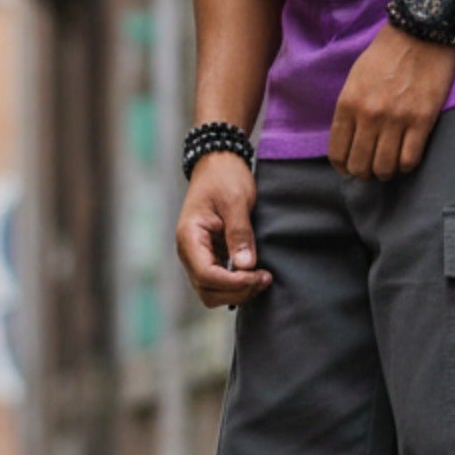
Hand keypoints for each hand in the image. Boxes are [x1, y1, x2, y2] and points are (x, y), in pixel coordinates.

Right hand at [175, 153, 272, 308]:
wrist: (218, 163)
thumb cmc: (225, 177)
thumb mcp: (236, 201)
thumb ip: (240, 233)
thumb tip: (246, 266)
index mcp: (189, 237)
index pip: (206, 275)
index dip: (233, 283)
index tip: (259, 276)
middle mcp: (188, 251)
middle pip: (207, 290)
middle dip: (237, 291)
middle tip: (265, 279)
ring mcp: (197, 255)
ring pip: (211, 291)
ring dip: (237, 292)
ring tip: (262, 278)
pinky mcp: (209, 255)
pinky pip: (218, 281)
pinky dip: (236, 285)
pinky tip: (254, 275)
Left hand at [329, 24, 454, 178]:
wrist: (420, 32)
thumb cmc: (385, 53)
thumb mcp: (355, 78)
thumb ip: (349, 109)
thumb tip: (349, 139)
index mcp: (348, 104)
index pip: (338, 153)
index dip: (343, 167)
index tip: (350, 167)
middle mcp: (369, 115)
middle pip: (360, 166)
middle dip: (364, 173)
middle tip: (371, 167)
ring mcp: (396, 119)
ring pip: (385, 168)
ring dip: (386, 172)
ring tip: (389, 165)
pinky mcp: (422, 120)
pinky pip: (410, 159)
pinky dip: (406, 165)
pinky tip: (406, 158)